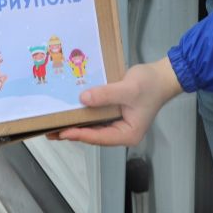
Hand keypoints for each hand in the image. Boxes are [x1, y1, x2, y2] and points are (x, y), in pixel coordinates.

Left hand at [49, 58, 182, 146]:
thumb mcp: (128, 89)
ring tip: (54, 123)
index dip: (80, 134)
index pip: (99, 137)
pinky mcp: (114, 113)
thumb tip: (83, 99)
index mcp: (127, 134)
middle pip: (93, 135)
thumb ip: (106, 95)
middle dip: (73, 132)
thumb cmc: (150, 84)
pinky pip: (96, 116)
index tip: (62, 132)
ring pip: (93, 126)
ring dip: (76, 123)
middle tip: (50, 131)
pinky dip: (84, 114)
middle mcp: (121, 132)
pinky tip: (71, 110)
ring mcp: (118, 123)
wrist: (163, 75)